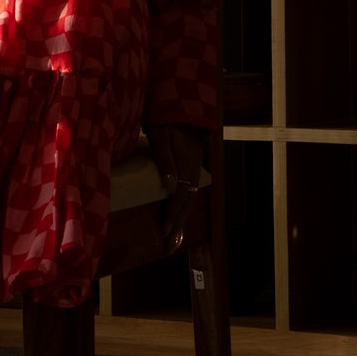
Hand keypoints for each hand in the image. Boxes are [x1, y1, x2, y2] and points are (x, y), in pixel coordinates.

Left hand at [145, 123, 204, 254]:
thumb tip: (169, 188)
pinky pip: (190, 194)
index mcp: (186, 166)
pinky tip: (179, 219)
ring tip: (174, 239)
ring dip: (182, 221)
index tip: (165, 232)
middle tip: (169, 246)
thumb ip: (165, 162)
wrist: (179, 110)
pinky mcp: (193, 169)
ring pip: (190, 200)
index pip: (180, 197)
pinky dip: (184, 209)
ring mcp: (195, 171)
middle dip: (178, 226)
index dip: (173, 215)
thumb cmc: (165, 124)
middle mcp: (194, 171)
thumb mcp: (161, 139)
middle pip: (187, 203)